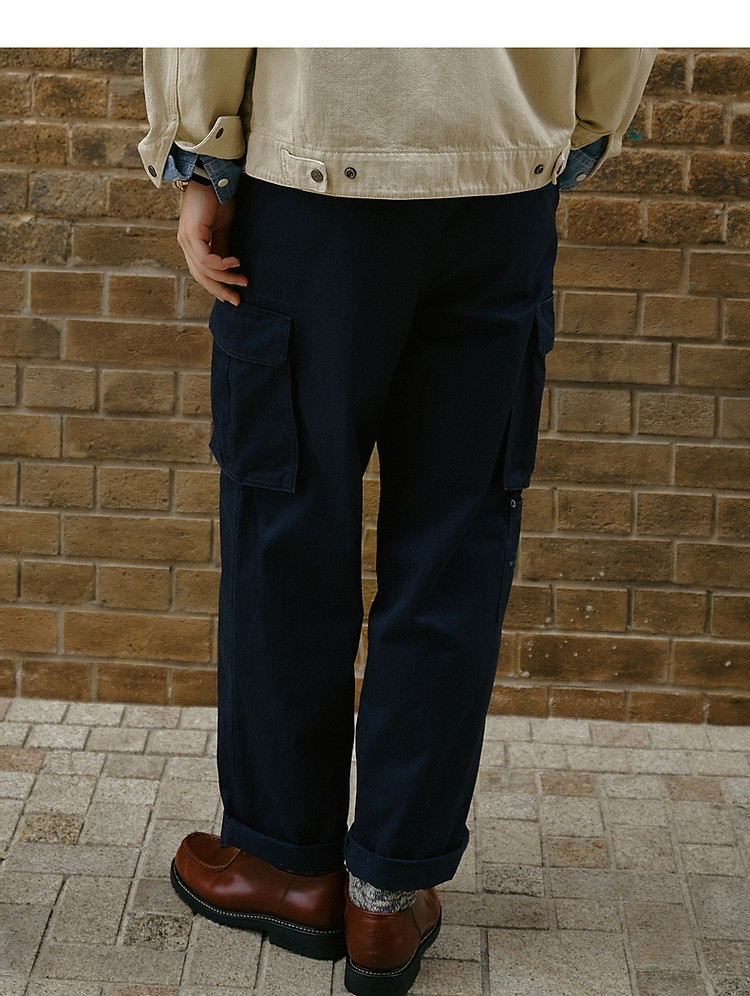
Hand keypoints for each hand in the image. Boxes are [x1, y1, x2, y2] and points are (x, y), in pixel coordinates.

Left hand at [176, 181, 248, 305]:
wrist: (213, 177)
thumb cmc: (218, 199)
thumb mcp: (222, 229)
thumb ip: (222, 248)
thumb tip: (230, 269)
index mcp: (192, 243)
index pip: (202, 273)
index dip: (216, 287)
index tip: (233, 297)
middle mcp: (186, 243)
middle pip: (201, 276)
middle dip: (220, 290)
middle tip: (237, 300)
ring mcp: (186, 239)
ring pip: (204, 270)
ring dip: (225, 279)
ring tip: (243, 280)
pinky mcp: (192, 234)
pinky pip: (206, 258)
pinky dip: (221, 265)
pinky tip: (235, 263)